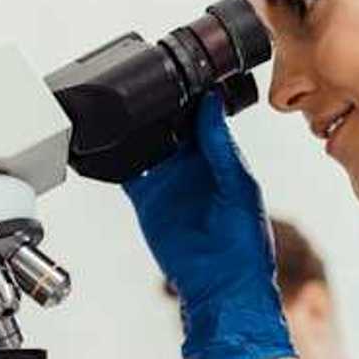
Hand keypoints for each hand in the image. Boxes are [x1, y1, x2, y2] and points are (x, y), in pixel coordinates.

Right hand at [123, 93, 294, 358]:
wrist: (222, 287)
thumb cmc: (245, 244)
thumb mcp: (239, 188)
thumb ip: (221, 148)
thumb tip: (211, 105)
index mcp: (221, 158)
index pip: (203, 117)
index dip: (192, 95)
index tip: (182, 71)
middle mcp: (193, 166)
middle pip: (172, 125)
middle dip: (160, 107)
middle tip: (147, 83)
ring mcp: (168, 182)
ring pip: (149, 144)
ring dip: (139, 128)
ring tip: (127, 107)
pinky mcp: (147, 200)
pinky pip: (130, 173)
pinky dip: (120, 158)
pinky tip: (113, 141)